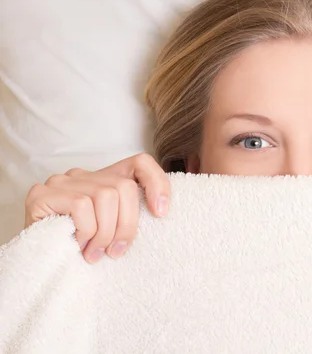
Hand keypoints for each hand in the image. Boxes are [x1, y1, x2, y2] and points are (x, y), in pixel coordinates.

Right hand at [25, 153, 169, 262]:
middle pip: (125, 187)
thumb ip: (128, 216)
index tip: (161, 213)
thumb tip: (160, 213)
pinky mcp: (42, 193)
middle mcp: (84, 175)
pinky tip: (76, 244)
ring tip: (94, 252)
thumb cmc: (79, 248)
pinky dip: (85, 231)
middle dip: (126, 225)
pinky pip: (81, 206)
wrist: (36, 262)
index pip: (140, 163)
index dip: (157, 183)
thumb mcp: (112, 231)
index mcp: (105, 180)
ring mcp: (62, 181)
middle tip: (115, 251)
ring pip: (106, 196)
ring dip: (104, 233)